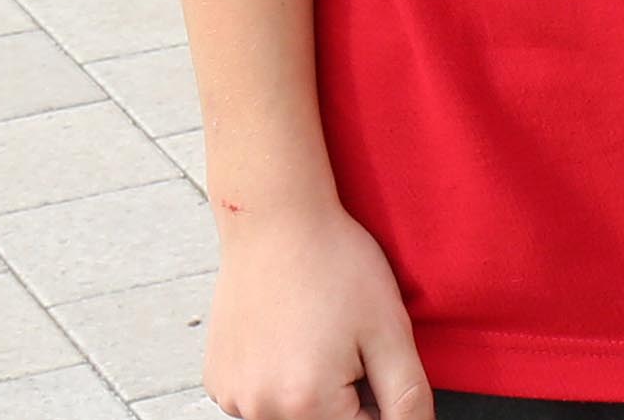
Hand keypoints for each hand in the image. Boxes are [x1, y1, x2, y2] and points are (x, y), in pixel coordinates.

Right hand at [204, 196, 429, 419]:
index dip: (377, 398)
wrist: (277, 222)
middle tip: (343, 338)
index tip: (369, 357)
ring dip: (311, 389)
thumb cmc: (336, 266)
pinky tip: (288, 335)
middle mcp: (260, 409)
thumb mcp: (390, 330)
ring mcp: (233, 397)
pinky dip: (279, 378)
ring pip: (291, 413)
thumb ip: (406, 395)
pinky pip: (260, 396)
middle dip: (345, 394)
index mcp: (307, 403)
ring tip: (316, 331)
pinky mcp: (217, 379)